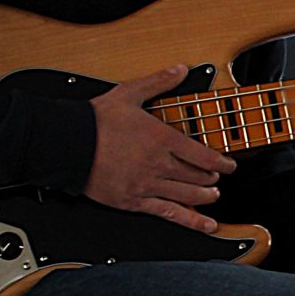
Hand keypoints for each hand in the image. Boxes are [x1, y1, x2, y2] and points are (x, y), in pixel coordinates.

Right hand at [83, 65, 235, 229]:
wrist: (65, 144)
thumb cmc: (94, 120)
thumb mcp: (129, 94)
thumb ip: (158, 82)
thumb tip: (180, 69)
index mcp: (162, 138)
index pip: (203, 155)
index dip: (222, 162)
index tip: (229, 165)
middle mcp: (158, 164)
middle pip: (197, 176)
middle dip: (211, 177)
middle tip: (216, 177)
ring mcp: (147, 185)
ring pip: (187, 195)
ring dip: (205, 196)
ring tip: (213, 195)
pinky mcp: (133, 201)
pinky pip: (169, 213)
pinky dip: (192, 221)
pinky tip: (207, 226)